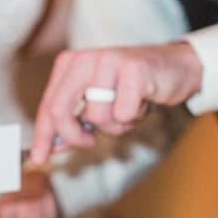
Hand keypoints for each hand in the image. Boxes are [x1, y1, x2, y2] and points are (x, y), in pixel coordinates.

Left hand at [29, 41, 202, 163]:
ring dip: (116, 125)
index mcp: (71, 64)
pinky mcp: (133, 69)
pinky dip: (134, 116)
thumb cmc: (134, 88)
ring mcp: (109, 60)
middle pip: (60, 111)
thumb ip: (73, 122)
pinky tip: (142, 103)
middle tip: (89, 141)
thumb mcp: (98, 103)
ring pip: (96, 117)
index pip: (48, 105)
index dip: (43, 136)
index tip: (40, 158)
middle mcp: (85, 58)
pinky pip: (123, 113)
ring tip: (128, 110)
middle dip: (73, 136)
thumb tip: (49, 148)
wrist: (176, 68)